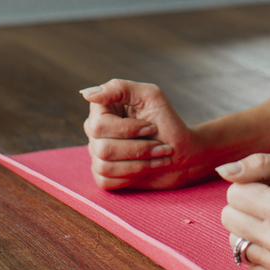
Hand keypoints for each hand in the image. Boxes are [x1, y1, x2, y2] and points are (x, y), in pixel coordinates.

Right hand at [81, 79, 200, 189]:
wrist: (182, 153)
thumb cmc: (167, 122)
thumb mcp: (151, 96)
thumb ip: (120, 88)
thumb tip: (87, 94)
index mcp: (102, 109)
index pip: (99, 125)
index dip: (128, 130)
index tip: (152, 127)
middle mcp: (96, 131)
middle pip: (103, 148)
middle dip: (138, 149)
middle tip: (161, 146)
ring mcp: (97, 153)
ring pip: (104, 166)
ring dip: (139, 164)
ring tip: (160, 157)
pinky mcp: (104, 174)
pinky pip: (105, 181)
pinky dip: (132, 177)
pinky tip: (147, 168)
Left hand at [219, 153, 269, 269]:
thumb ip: (259, 163)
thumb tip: (222, 171)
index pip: (233, 194)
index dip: (249, 188)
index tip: (269, 191)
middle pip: (228, 218)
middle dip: (244, 209)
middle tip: (268, 208)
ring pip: (234, 241)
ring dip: (248, 231)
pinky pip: (246, 262)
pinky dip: (257, 251)